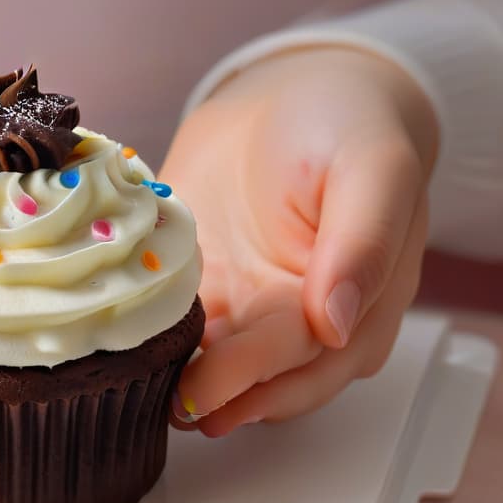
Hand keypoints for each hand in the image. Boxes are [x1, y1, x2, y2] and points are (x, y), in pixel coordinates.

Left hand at [161, 47, 437, 435]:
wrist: (290, 94)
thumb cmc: (345, 125)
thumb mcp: (374, 169)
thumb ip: (365, 245)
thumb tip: (336, 326)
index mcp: (354, 300)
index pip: (304, 358)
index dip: (254, 380)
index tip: (204, 392)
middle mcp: (303, 317)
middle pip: (264, 380)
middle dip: (219, 398)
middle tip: (170, 408)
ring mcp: (250, 306)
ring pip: (221, 368)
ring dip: (186, 385)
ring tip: (143, 395)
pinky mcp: (206, 290)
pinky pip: (181, 329)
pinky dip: (158, 344)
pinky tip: (128, 352)